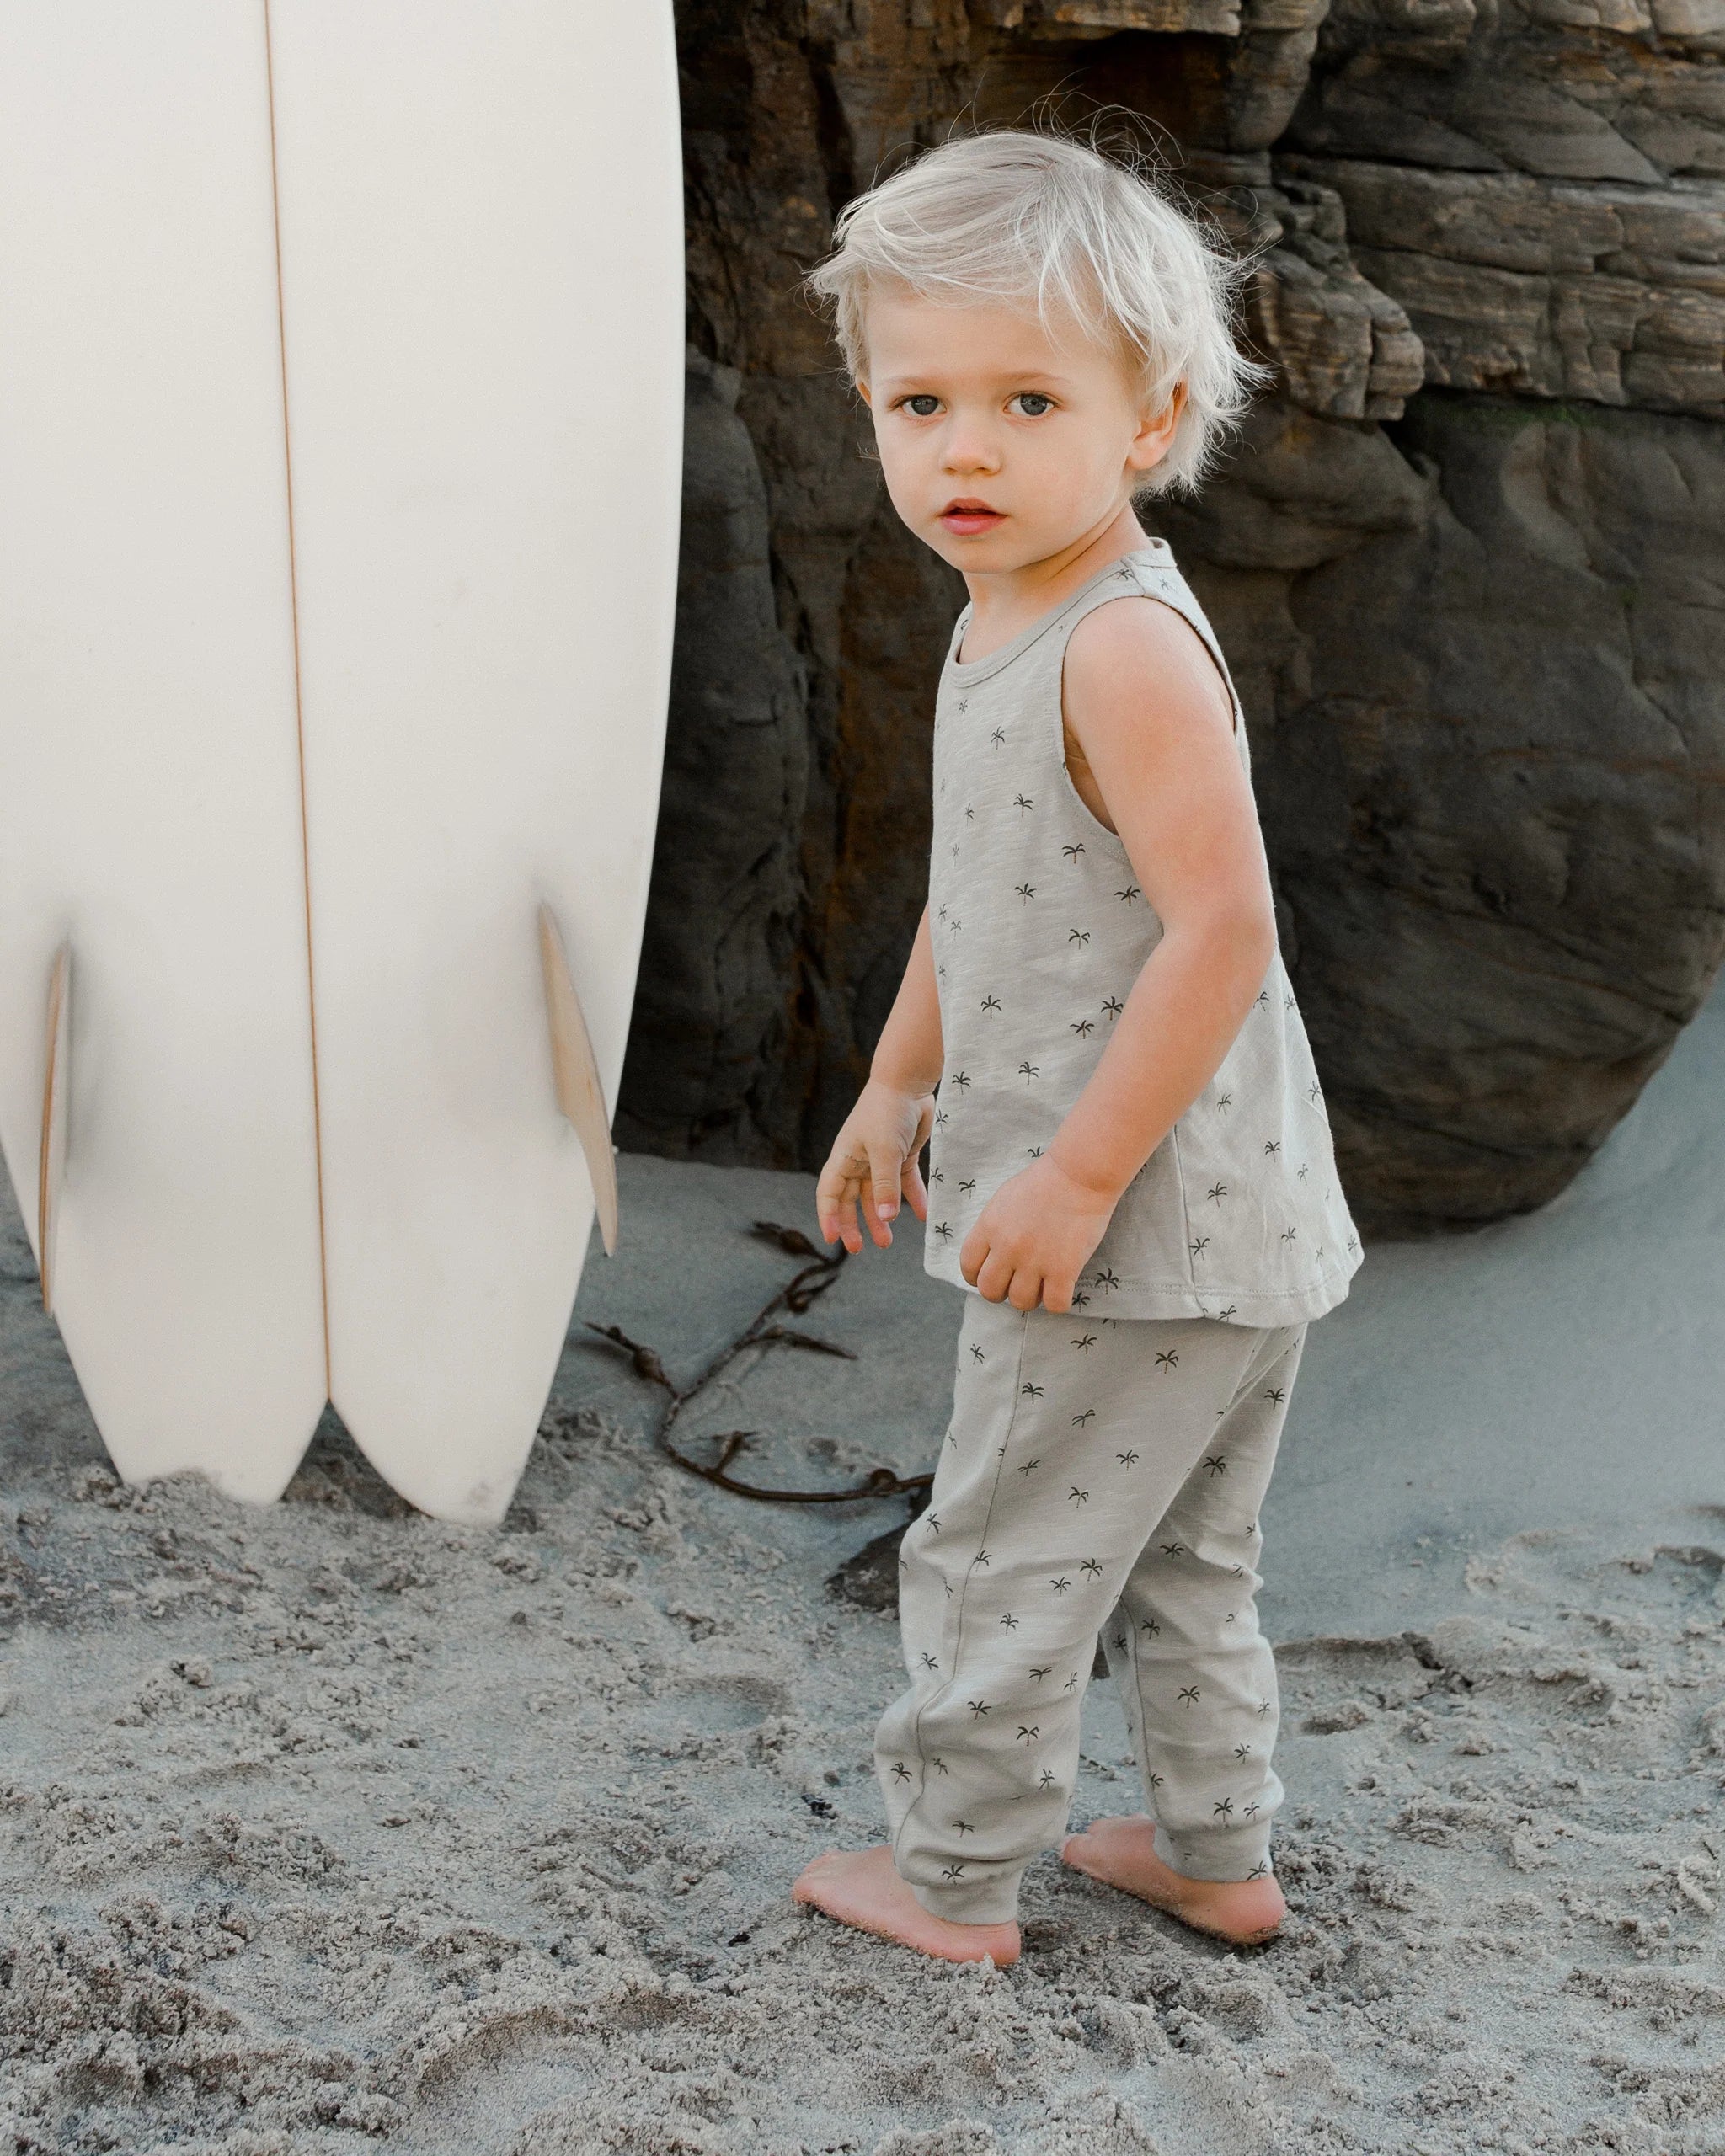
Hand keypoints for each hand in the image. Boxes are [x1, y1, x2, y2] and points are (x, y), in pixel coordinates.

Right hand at [816, 1079, 934, 1253]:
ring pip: (878, 1196)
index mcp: (844, 1158)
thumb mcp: (884, 1151)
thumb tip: (885, 1218)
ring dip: (882, 1218)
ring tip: (888, 1241)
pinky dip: (912, 1199)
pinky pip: (905, 1184)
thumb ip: (885, 1185)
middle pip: (851, 1199)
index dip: (829, 1217)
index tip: (832, 1239)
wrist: (909, 1083)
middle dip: (854, 1224)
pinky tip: (921, 1216)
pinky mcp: (902, 1155)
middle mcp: (859, 1161)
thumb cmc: (887, 1112)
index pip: (830, 1194)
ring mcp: (881, 1159)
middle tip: (860, 1248)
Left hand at [960, 1155, 1118, 1312]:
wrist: (1080, 1174)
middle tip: (1016, 1284)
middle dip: (1001, 1292)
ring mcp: (1035, 1260)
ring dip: (1031, 1298)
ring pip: (1021, 1302)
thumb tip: (989, 1252)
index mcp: (989, 1227)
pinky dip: (1058, 1302)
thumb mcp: (1004, 1199)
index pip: (968, 1265)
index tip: (988, 1276)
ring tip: (1041, 1286)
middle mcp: (1007, 1247)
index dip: (976, 1276)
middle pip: (989, 1291)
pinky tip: (1062, 1289)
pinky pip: (1055, 1305)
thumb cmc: (1045, 1181)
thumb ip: (993, 1227)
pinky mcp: (1064, 1270)